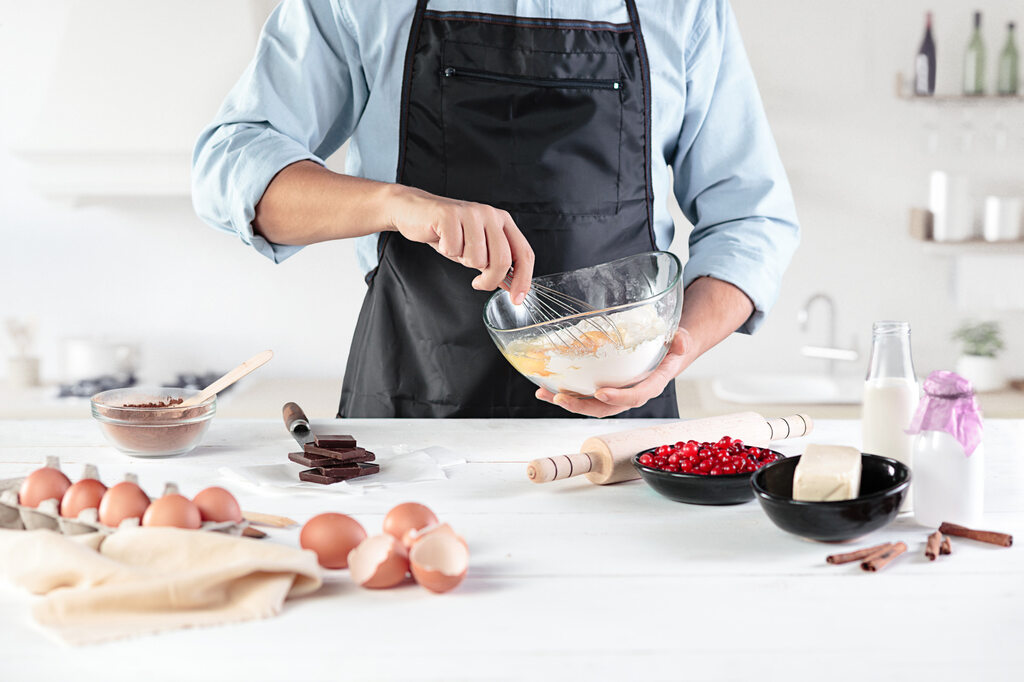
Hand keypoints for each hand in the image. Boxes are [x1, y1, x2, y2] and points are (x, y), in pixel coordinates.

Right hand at [385, 185, 533, 302]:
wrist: (414, 212)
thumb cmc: (447, 231)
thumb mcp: (476, 249)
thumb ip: (495, 263)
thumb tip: (512, 285)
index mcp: (503, 222)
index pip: (524, 253)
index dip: (523, 280)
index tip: (517, 298)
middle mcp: (491, 215)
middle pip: (502, 260)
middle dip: (489, 279)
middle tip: (477, 282)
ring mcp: (471, 213)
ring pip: (477, 258)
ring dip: (463, 260)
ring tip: (456, 247)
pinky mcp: (450, 215)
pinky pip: (454, 249)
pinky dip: (446, 250)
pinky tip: (442, 239)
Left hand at [536, 328, 696, 416]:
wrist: (666, 353)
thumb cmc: (671, 347)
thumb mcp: (680, 341)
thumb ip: (680, 342)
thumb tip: (680, 342)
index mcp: (651, 384)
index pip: (636, 396)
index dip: (619, 397)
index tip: (601, 393)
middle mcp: (632, 393)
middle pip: (606, 407)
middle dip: (582, 406)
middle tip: (562, 399)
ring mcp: (616, 393)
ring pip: (591, 405)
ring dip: (567, 402)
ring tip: (546, 394)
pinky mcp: (604, 389)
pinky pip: (585, 395)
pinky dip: (565, 394)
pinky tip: (546, 389)